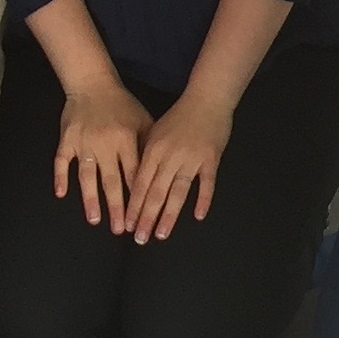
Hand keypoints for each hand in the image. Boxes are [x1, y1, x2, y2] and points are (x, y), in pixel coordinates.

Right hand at [54, 76, 154, 229]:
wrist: (92, 83)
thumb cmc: (122, 104)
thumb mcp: (143, 120)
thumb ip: (149, 145)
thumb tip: (159, 173)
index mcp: (126, 140)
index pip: (133, 175)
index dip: (136, 197)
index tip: (139, 218)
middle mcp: (105, 144)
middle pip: (111, 181)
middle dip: (116, 207)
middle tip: (120, 230)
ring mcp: (83, 143)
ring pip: (87, 176)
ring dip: (90, 199)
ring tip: (94, 220)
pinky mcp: (66, 140)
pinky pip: (61, 161)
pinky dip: (60, 177)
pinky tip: (61, 194)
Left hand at [124, 89, 235, 242]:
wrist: (206, 99)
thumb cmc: (178, 116)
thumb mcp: (154, 131)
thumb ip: (145, 155)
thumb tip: (132, 180)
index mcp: (154, 150)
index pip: (140, 184)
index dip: (133, 206)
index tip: (127, 225)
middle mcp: (170, 156)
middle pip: (156, 192)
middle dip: (146, 217)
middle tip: (140, 238)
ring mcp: (191, 158)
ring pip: (178, 192)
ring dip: (169, 215)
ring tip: (161, 234)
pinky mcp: (211, 159)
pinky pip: (207, 183)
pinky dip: (203, 199)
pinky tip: (198, 216)